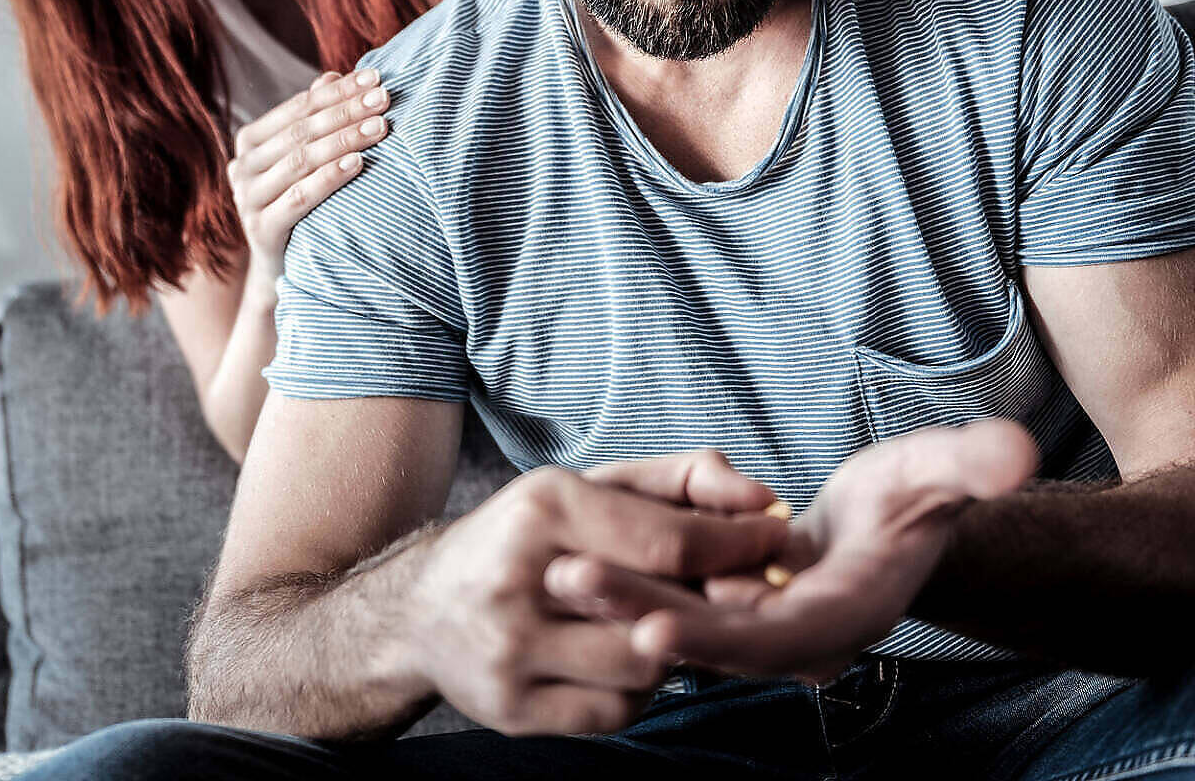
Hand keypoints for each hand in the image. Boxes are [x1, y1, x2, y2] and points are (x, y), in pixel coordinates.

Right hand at [228, 68, 388, 277]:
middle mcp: (243, 167)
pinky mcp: (261, 230)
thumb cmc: (300, 204)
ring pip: (301, 161)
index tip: (375, 78)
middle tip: (384, 98)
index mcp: (250, 142)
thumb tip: (333, 74)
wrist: (282, 267)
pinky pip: (300, 197)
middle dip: (347, 111)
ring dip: (344, 140)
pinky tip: (358, 164)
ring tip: (380, 127)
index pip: (300, 108)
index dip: (338, 91)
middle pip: (302, 132)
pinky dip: (330, 178)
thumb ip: (313, 120)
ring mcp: (248, 199)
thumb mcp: (304, 161)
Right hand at [410, 452, 788, 735]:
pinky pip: (615, 713)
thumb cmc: (525, 539)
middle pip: (661, 612)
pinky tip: (615, 661)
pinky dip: (632, 691)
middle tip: (733, 590)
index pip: (668, 541)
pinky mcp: (511, 709)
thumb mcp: (588, 486)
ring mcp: (511, 652)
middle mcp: (520, 580)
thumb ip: (680, 480)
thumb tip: (765, 499)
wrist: (419, 611)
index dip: (735, 547)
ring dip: (668, 650)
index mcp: (542, 509)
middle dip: (707, 603)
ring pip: (644, 670)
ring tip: (655, 625)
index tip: (775, 542)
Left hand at [545, 421, 1037, 683]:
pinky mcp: (734, 610)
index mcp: (847, 615)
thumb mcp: (944, 470)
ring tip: (555, 570)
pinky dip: (629, 587)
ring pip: (682, 620)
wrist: (899, 526)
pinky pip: (675, 601)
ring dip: (619, 601)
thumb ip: (973, 465)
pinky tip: (572, 560)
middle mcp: (798, 638)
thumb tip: (1013, 452)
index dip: (716, 637)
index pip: (774, 638)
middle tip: (569, 583)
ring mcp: (762, 627)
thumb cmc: (921, 495)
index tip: (652, 630)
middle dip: (638, 616)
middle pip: (710, 636)